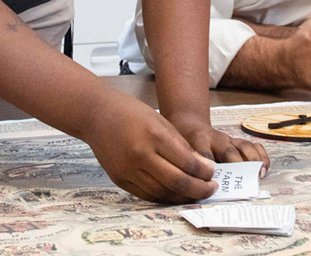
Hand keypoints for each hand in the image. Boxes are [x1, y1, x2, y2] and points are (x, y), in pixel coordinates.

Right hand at [84, 90, 218, 203]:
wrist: (97, 115)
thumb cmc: (132, 113)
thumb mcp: (161, 121)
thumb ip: (181, 145)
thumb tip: (202, 167)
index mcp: (154, 136)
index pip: (187, 163)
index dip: (204, 172)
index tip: (213, 173)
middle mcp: (140, 156)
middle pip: (176, 183)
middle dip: (199, 189)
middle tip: (211, 189)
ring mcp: (128, 170)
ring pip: (162, 193)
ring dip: (182, 197)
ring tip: (195, 193)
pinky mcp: (119, 180)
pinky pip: (146, 195)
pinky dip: (164, 196)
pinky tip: (175, 193)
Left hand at [170, 111, 269, 175]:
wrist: (191, 125)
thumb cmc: (186, 143)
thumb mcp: (179, 151)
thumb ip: (185, 165)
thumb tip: (193, 185)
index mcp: (198, 140)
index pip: (202, 150)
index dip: (206, 160)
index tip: (211, 174)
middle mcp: (216, 139)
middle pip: (227, 151)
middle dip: (237, 165)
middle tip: (243, 181)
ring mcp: (229, 139)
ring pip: (243, 146)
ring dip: (253, 160)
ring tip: (259, 175)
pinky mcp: (237, 142)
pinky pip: (252, 145)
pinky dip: (261, 155)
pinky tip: (264, 167)